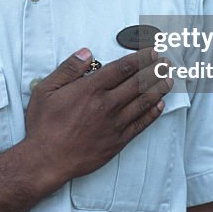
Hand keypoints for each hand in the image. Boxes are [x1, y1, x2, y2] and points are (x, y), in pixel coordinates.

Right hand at [24, 47, 172, 181]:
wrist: (47, 160)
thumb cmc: (44, 125)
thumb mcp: (46, 90)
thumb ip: (68, 69)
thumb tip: (86, 53)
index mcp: (90, 89)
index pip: (122, 68)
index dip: (140, 58)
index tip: (151, 51)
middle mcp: (106, 104)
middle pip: (137, 83)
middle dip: (154, 70)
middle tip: (166, 62)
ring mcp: (115, 124)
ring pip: (143, 102)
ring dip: (158, 88)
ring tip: (169, 79)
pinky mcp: (118, 141)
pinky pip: (141, 124)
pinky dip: (153, 113)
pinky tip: (160, 105)